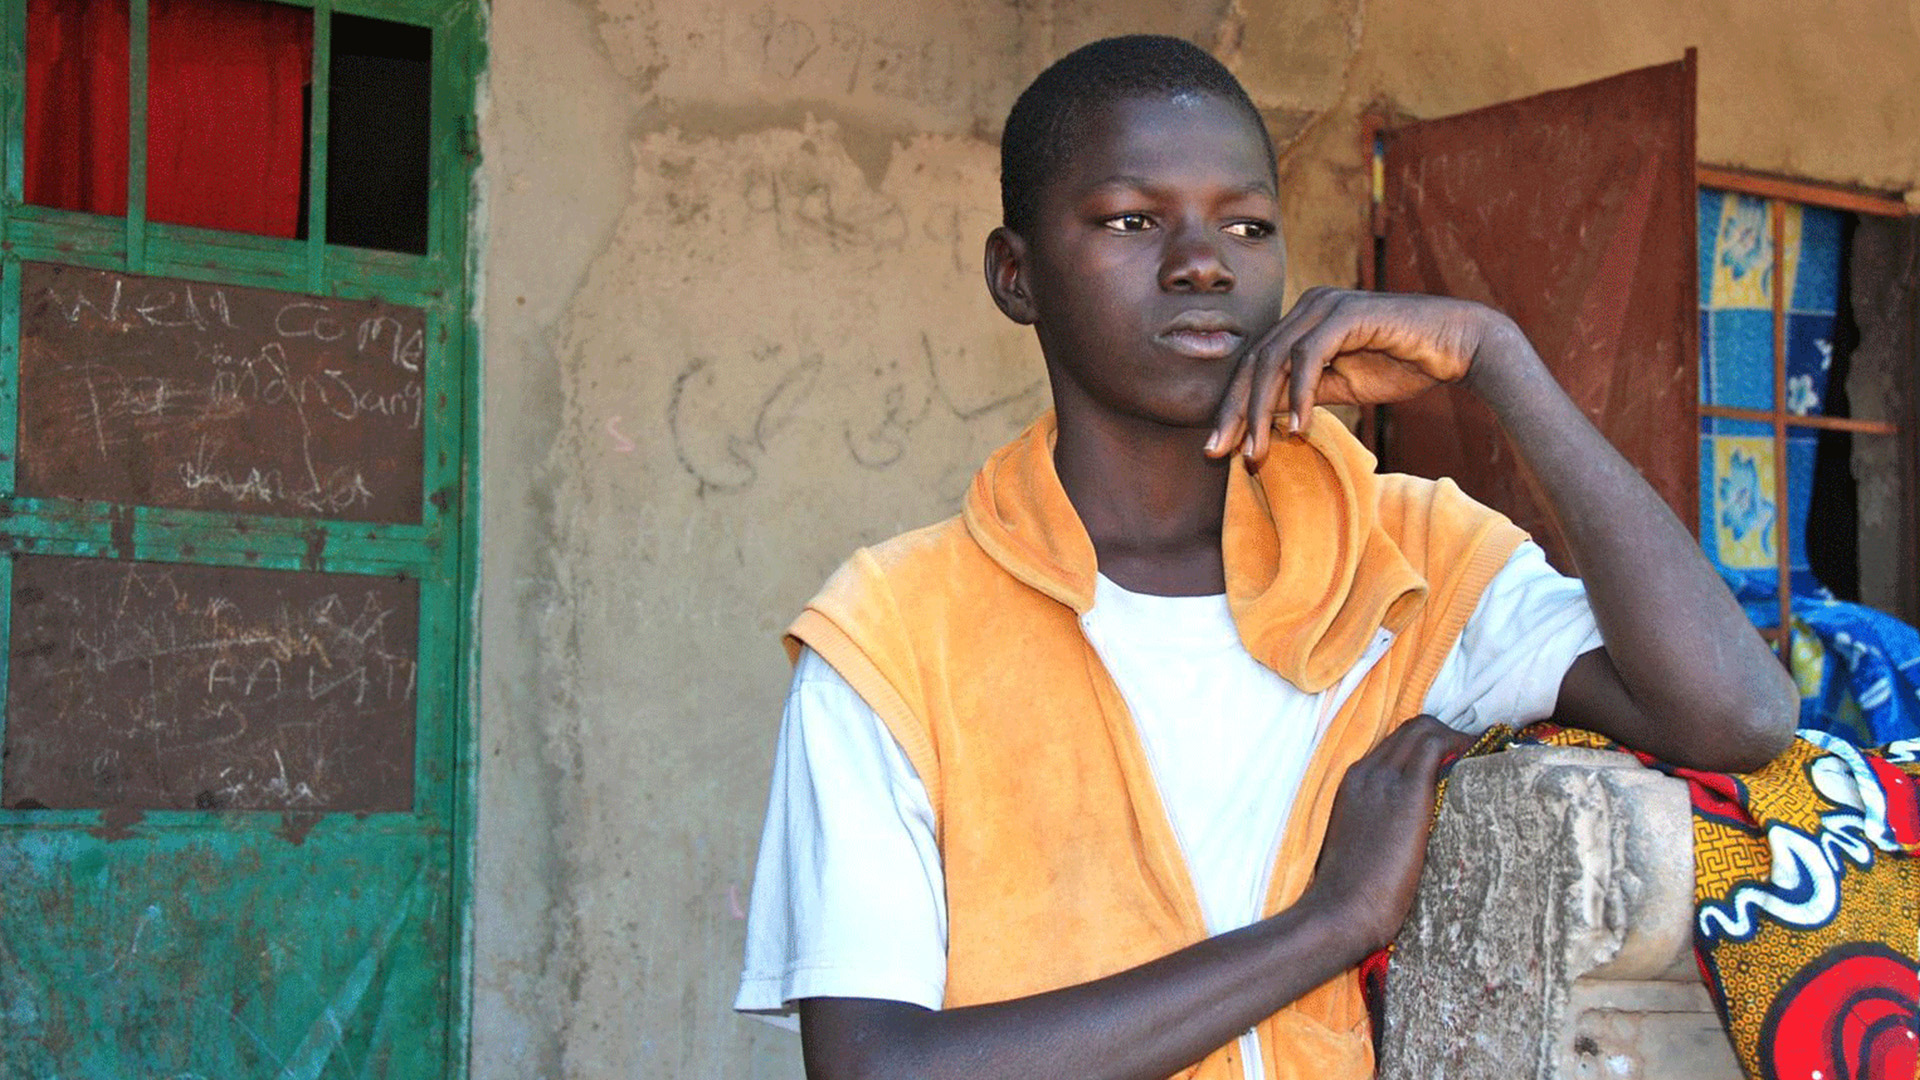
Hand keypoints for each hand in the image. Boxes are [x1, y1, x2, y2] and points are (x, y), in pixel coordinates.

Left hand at [1206, 288, 1511, 465]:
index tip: (1218, 450)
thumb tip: (1261, 417)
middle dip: (1233, 412)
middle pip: (1254, 363)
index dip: (1233, 408)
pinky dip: (1300, 394)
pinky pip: (1308, 356)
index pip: (1254, 367)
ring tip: (1257, 451)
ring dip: (1261, 410)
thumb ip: (1301, 394)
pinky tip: (1298, 429)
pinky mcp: (1346, 312)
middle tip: (1217, 453)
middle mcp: (1306, 308)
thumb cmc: (1402, 365)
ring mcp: (1325, 305)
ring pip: (1274, 360)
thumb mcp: (1340, 386)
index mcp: (1301, 322)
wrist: (1458, 347)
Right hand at [1302, 715, 1474, 953]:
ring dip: (1458, 739)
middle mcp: (1367, 772)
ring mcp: (1384, 780)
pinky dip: (1461, 746)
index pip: (1396, 744)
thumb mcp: (1362, 846)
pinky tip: (1484, 763)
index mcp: (1354, 784)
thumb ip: (1382, 826)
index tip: (1455, 760)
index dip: (1430, 745)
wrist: (1342, 909)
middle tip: (1477, 758)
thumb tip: (1413, 835)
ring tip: (1485, 760)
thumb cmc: (1353, 893)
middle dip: (1448, 736)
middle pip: (1412, 730)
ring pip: (1425, 730)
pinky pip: (1436, 748)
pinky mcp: (1406, 794)